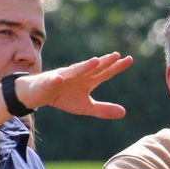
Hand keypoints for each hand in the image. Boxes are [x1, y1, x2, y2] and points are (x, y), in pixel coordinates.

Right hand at [17, 52, 132, 118]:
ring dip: (84, 66)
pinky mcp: (48, 82)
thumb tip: (124, 113)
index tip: (129, 59)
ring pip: (75, 71)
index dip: (117, 67)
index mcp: (88, 80)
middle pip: (93, 68)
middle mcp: (78, 75)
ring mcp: (63, 76)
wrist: (39, 94)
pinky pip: (52, 81)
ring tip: (94, 61)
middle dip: (104, 62)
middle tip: (116, 55)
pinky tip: (58, 78)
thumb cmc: (64, 97)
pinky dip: (55, 79)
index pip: (105, 72)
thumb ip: (103, 109)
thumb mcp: (86, 107)